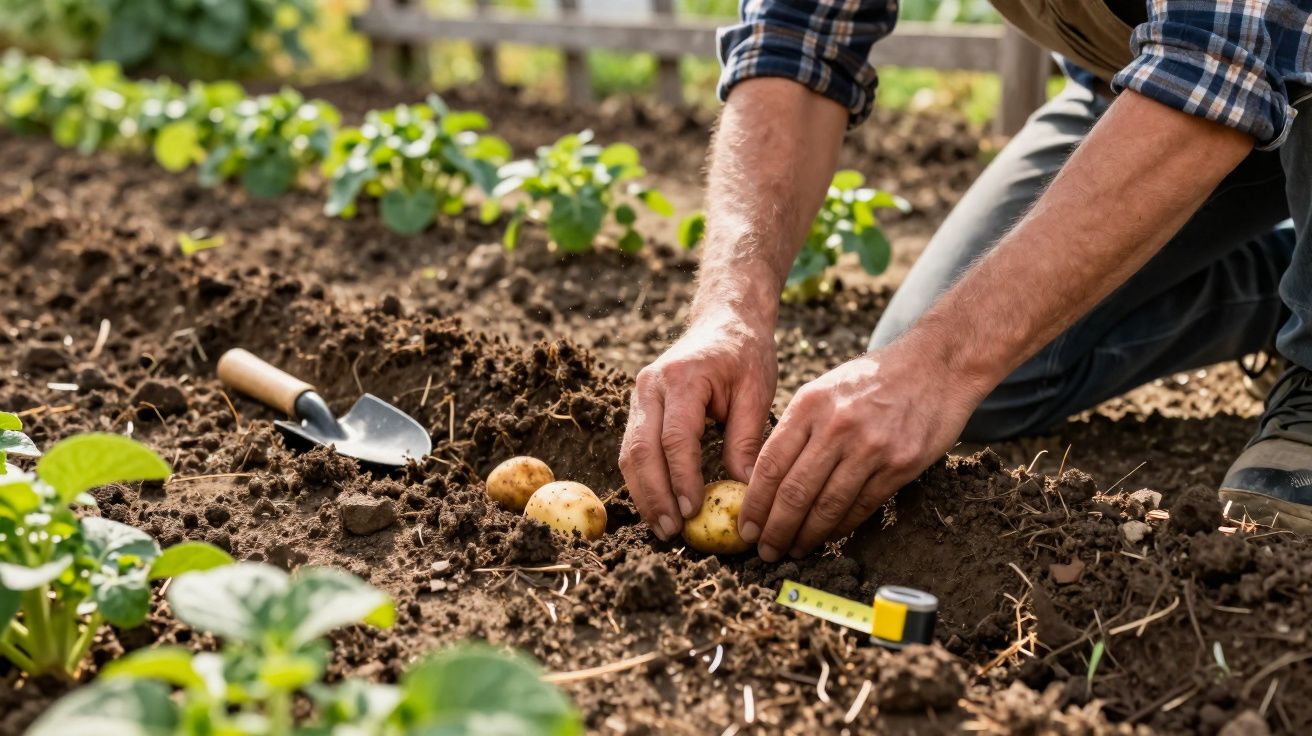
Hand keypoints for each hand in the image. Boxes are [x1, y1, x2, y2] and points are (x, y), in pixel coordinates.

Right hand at [620, 307, 776, 540]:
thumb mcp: (757, 391)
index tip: (693, 511)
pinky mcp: (639, 407)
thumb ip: (747, 439)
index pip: (675, 437)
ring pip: (629, 453)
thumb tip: (744, 491)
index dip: (681, 478)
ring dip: (644, 494)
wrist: (724, 319)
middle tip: (672, 531)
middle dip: (654, 495)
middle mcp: (650, 385)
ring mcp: (639, 395)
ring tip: (664, 527)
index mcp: (682, 377)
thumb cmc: (746, 353)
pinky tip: (659, 506)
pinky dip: (643, 480)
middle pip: (641, 449)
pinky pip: (634, 448)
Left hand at [738, 342, 980, 560]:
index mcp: (810, 404)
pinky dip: (841, 527)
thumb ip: (797, 427)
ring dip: (806, 536)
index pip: (770, 464)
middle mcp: (837, 426)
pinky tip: (827, 537)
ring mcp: (871, 446)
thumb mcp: (824, 389)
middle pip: (795, 492)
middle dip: (775, 529)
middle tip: (765, 550)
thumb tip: (765, 478)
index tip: (745, 526)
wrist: (936, 365)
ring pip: (827, 506)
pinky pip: (862, 506)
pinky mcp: (900, 464)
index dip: (754, 503)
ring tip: (793, 550)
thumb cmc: (873, 379)